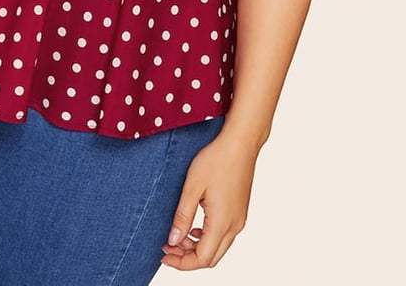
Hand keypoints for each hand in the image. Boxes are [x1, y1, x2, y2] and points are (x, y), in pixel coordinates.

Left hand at [160, 128, 259, 269]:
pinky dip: (208, 237)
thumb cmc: (216, 160)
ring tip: (178, 235)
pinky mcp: (240, 211)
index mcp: (222, 222)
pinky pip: (224, 235)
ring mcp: (240, 219)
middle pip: (211, 258)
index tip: (163, 255)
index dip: (181, 263)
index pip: (202, 259)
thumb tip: (173, 241)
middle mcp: (235, 225)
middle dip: (187, 258)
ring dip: (198, 247)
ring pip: (218, 247)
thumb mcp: (192, 187)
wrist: (241, 143)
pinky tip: (195, 226)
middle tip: (168, 246)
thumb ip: (182, 216)